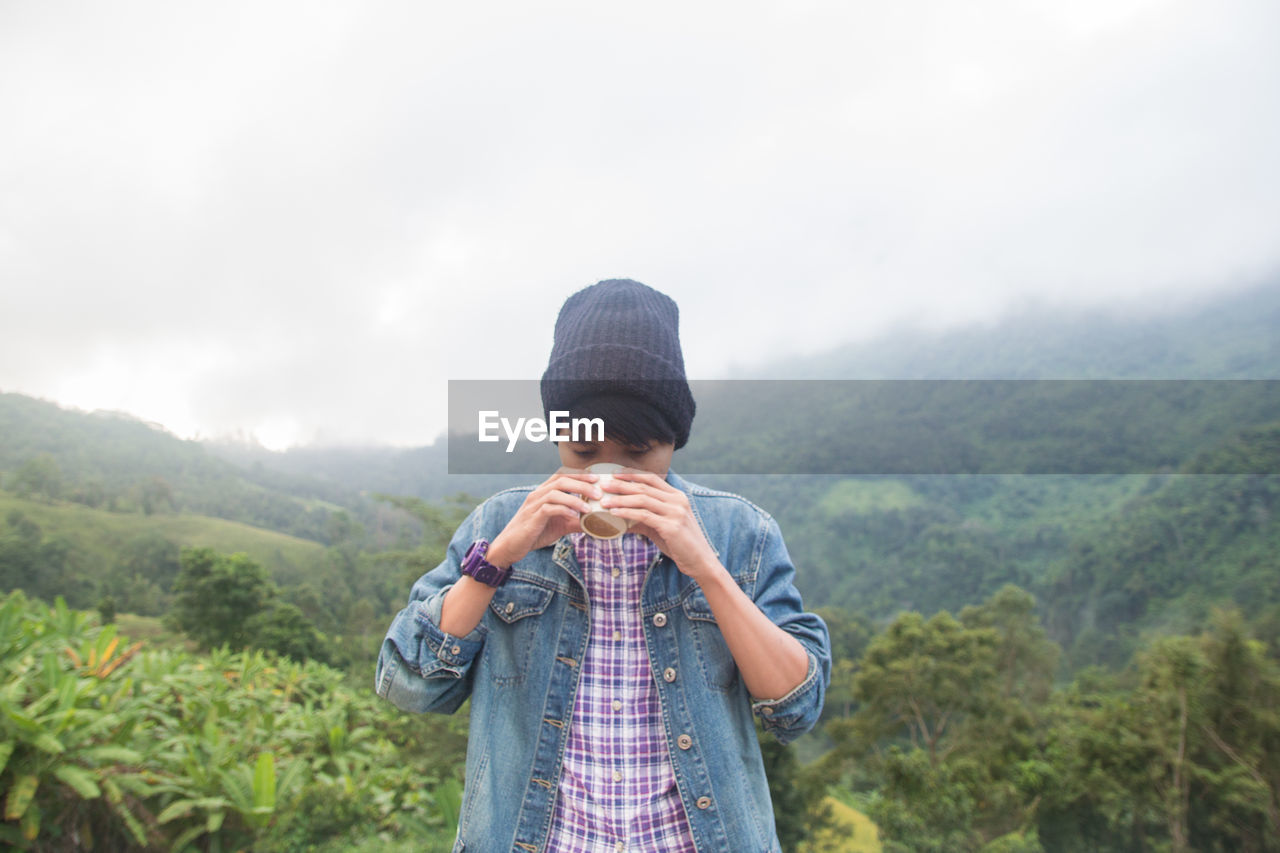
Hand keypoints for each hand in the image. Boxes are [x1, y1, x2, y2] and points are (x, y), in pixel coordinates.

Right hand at [488, 468, 599, 565]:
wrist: (511, 546)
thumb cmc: (534, 533)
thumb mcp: (559, 526)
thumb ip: (575, 521)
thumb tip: (596, 522)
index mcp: (544, 492)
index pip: (562, 475)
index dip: (579, 474)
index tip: (596, 477)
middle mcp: (538, 494)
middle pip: (561, 480)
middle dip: (582, 484)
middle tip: (598, 492)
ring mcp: (533, 505)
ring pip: (555, 492)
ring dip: (575, 498)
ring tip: (589, 508)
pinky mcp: (532, 518)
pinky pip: (548, 509)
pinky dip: (563, 510)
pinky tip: (574, 516)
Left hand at [600, 469, 721, 580]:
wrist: (700, 562)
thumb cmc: (680, 544)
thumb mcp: (661, 528)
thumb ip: (643, 520)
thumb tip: (618, 518)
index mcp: (677, 496)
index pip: (652, 478)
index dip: (632, 474)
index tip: (614, 473)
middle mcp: (677, 501)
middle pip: (644, 487)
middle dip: (621, 484)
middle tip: (602, 484)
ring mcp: (675, 512)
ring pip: (642, 499)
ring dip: (620, 499)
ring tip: (604, 501)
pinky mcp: (671, 526)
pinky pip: (644, 515)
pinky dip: (627, 512)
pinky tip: (614, 513)